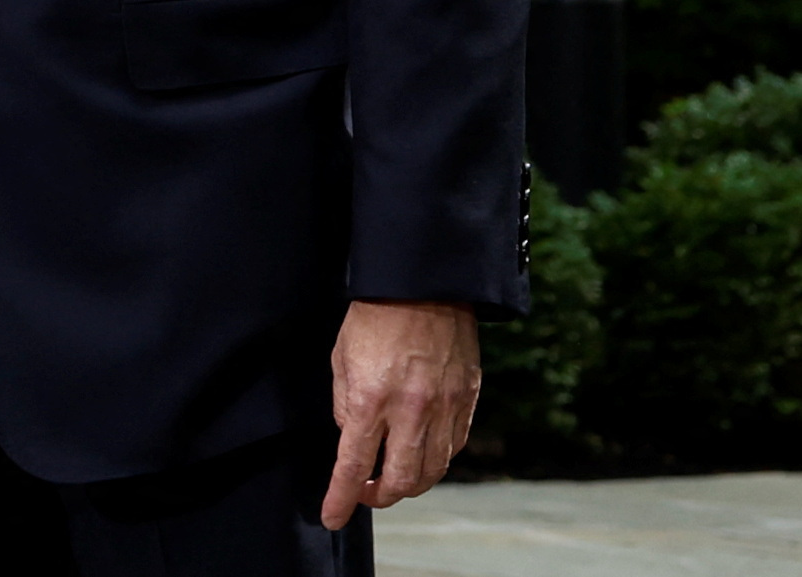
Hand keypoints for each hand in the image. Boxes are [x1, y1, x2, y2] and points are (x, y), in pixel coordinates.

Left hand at [322, 299, 480, 528]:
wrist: (423, 283)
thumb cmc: (373, 316)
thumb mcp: (341, 357)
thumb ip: (345, 404)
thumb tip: (353, 440)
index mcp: (371, 398)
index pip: (354, 465)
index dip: (341, 498)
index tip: (332, 517)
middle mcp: (412, 410)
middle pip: (401, 481)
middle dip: (379, 497)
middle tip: (365, 493)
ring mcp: (446, 407)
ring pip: (432, 472)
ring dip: (410, 484)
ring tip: (392, 478)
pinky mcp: (469, 400)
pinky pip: (454, 448)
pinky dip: (436, 461)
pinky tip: (422, 455)